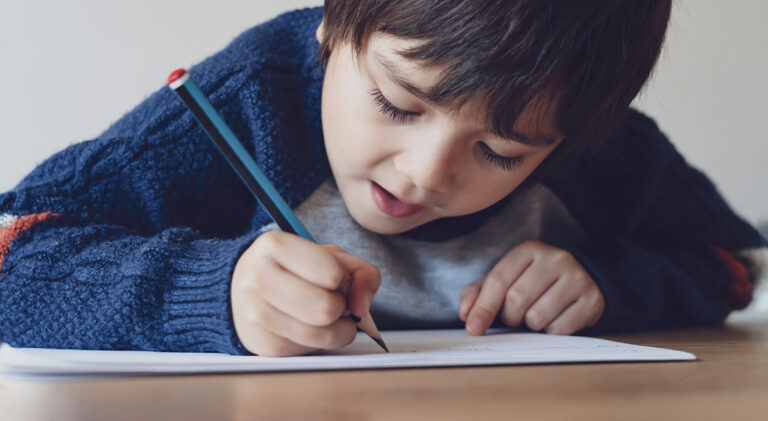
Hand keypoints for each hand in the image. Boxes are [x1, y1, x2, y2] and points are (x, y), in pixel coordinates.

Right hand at [231, 230, 380, 355]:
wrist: (246, 292)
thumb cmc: (294, 271)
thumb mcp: (331, 257)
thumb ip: (361, 272)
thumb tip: (361, 306)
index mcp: (275, 245)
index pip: (332, 273)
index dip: (344, 279)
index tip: (335, 279)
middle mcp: (258, 278)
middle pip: (327, 308)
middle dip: (341, 307)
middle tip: (332, 300)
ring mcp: (256, 314)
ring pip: (322, 335)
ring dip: (337, 328)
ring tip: (325, 315)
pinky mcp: (262, 345)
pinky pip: (311, 350)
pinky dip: (321, 342)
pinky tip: (310, 327)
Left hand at [459, 240, 603, 335]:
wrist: (582, 279)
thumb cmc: (534, 282)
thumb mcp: (506, 279)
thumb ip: (479, 293)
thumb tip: (466, 314)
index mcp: (528, 250)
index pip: (498, 280)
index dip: (483, 307)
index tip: (473, 328)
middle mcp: (555, 258)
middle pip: (516, 300)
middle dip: (509, 316)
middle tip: (516, 316)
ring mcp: (577, 278)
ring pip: (537, 317)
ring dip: (530, 325)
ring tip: (537, 314)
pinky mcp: (592, 300)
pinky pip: (559, 329)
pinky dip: (551, 331)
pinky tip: (555, 318)